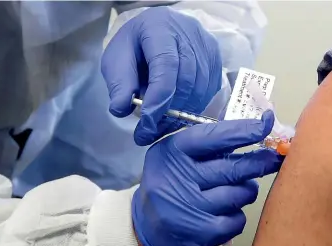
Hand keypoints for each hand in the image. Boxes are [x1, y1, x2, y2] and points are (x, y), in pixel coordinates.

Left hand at [101, 7, 221, 145]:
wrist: (153, 34)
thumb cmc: (133, 47)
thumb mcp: (115, 61)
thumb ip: (119, 84)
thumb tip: (121, 109)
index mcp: (160, 26)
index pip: (166, 65)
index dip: (158, 98)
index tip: (147, 124)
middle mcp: (189, 32)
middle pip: (186, 79)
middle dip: (168, 112)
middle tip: (150, 133)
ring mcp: (207, 46)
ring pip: (200, 88)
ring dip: (181, 114)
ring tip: (161, 128)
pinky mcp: (216, 59)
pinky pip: (209, 91)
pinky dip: (194, 108)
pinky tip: (177, 116)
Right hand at [132, 111, 283, 245]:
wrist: (146, 229)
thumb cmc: (169, 184)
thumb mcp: (177, 156)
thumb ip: (209, 145)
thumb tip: (253, 133)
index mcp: (172, 152)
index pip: (215, 137)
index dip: (244, 131)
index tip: (266, 124)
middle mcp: (178, 177)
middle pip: (233, 168)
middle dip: (260, 163)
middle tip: (274, 158)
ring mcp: (190, 207)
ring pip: (240, 193)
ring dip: (246, 191)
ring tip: (235, 191)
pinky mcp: (201, 233)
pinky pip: (238, 219)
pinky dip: (237, 215)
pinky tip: (224, 213)